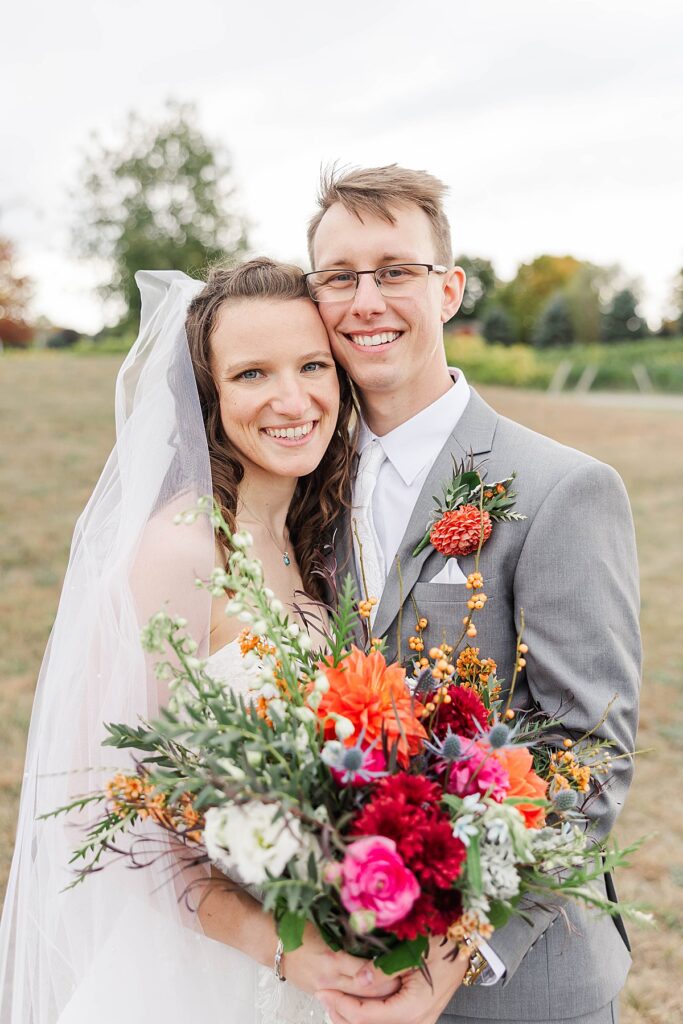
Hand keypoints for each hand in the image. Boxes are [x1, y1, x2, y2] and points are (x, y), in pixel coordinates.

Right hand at [284, 923, 400, 999]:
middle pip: (368, 991)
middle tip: (407, 977)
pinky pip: (346, 1001)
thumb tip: (378, 930)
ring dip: (378, 997)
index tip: (404, 961)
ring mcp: (325, 990)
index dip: (388, 969)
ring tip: (396, 987)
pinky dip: (361, 998)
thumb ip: (351, 933)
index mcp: (333, 958)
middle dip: (389, 987)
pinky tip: (373, 994)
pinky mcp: (321, 995)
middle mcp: (331, 978)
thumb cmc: (300, 929)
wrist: (274, 944)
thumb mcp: (327, 926)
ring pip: (359, 1000)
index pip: (369, 970)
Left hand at [316, 938, 469, 1023]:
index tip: (322, 991)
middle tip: (323, 996)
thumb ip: (384, 969)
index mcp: (413, 1008)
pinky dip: (368, 1017)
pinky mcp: (419, 1015)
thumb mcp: (411, 950)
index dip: (340, 1004)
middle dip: (342, 1015)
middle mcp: (417, 1021)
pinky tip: (355, 1005)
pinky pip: (389, 1022)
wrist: (466, 943)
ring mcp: (419, 1021)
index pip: (366, 1016)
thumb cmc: (443, 942)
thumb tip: (358, 979)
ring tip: (334, 1001)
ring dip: (353, 1018)